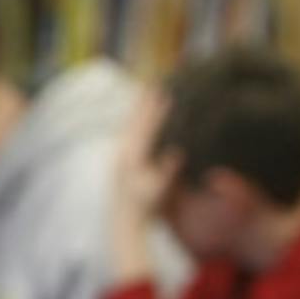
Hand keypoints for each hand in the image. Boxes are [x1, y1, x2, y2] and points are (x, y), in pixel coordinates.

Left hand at [114, 90, 178, 225]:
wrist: (124, 216)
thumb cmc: (145, 205)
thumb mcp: (159, 189)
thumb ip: (167, 170)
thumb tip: (178, 151)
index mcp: (133, 156)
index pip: (147, 127)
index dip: (157, 110)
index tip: (166, 93)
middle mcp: (124, 152)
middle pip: (135, 120)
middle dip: (145, 101)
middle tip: (154, 81)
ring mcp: (121, 154)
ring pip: (130, 124)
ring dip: (139, 107)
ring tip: (147, 90)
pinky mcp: (121, 158)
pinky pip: (128, 132)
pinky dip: (135, 120)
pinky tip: (139, 113)